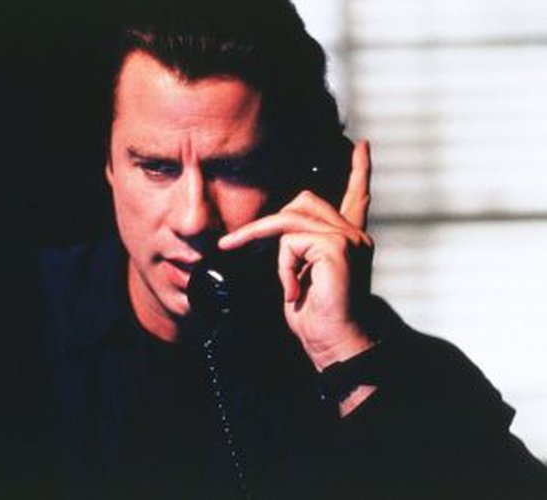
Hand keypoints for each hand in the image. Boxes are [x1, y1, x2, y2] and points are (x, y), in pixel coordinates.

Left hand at [219, 141, 374, 370]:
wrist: (333, 342)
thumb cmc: (316, 317)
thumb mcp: (301, 275)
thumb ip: (296, 250)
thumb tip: (279, 237)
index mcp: (348, 240)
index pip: (356, 197)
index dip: (358, 171)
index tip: (361, 146)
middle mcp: (354, 235)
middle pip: (304, 200)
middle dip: (267, 224)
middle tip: (234, 243)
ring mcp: (348, 239)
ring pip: (290, 220)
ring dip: (268, 245)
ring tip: (275, 276)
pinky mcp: (337, 247)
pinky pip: (289, 242)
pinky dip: (283, 267)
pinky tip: (295, 290)